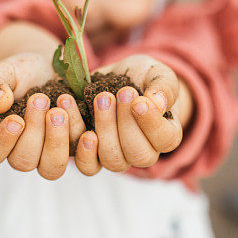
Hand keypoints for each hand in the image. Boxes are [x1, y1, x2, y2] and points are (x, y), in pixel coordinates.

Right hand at [0, 53, 93, 179]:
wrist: (53, 68)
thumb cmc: (23, 72)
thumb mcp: (5, 71)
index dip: (2, 142)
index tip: (16, 119)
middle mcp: (22, 153)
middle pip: (23, 162)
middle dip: (34, 132)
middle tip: (41, 100)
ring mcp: (50, 156)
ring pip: (52, 168)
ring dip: (57, 141)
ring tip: (61, 109)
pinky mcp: (77, 152)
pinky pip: (83, 164)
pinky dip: (86, 149)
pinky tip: (89, 132)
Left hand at [74, 55, 183, 175]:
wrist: (115, 78)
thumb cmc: (142, 78)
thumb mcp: (156, 74)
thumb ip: (163, 87)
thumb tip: (157, 103)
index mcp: (165, 135)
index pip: (166, 140)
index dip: (152, 124)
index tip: (139, 101)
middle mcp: (142, 152)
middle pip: (137, 155)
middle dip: (124, 124)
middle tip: (113, 95)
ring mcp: (115, 156)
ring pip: (112, 160)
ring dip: (103, 129)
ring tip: (98, 98)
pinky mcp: (91, 154)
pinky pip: (87, 163)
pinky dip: (79, 143)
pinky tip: (72, 114)